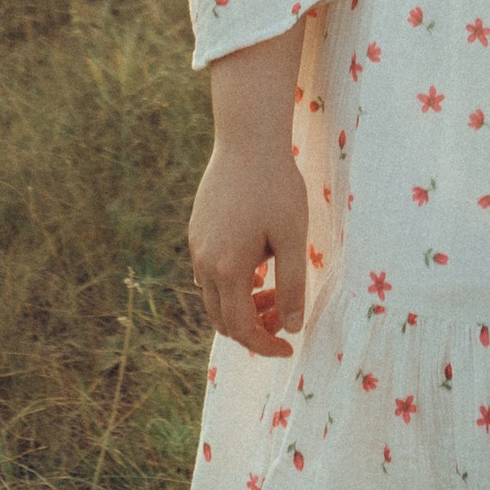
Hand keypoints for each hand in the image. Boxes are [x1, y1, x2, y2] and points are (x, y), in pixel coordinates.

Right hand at [189, 30, 309, 357]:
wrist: (247, 140)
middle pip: (222, 319)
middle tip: (285, 318)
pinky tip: (257, 264)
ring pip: (213, 297)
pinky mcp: (196, 229)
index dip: (265, 345)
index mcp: (227, 269)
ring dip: (241, 306)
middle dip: (254, 328)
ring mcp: (196, 244)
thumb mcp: (293, 238)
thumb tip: (293, 328)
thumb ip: (292, 286)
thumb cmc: (276, 187)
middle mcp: (203, 262)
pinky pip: (208, 273)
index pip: (241, 328)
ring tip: (272, 290)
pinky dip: (230, 284)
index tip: (289, 349)